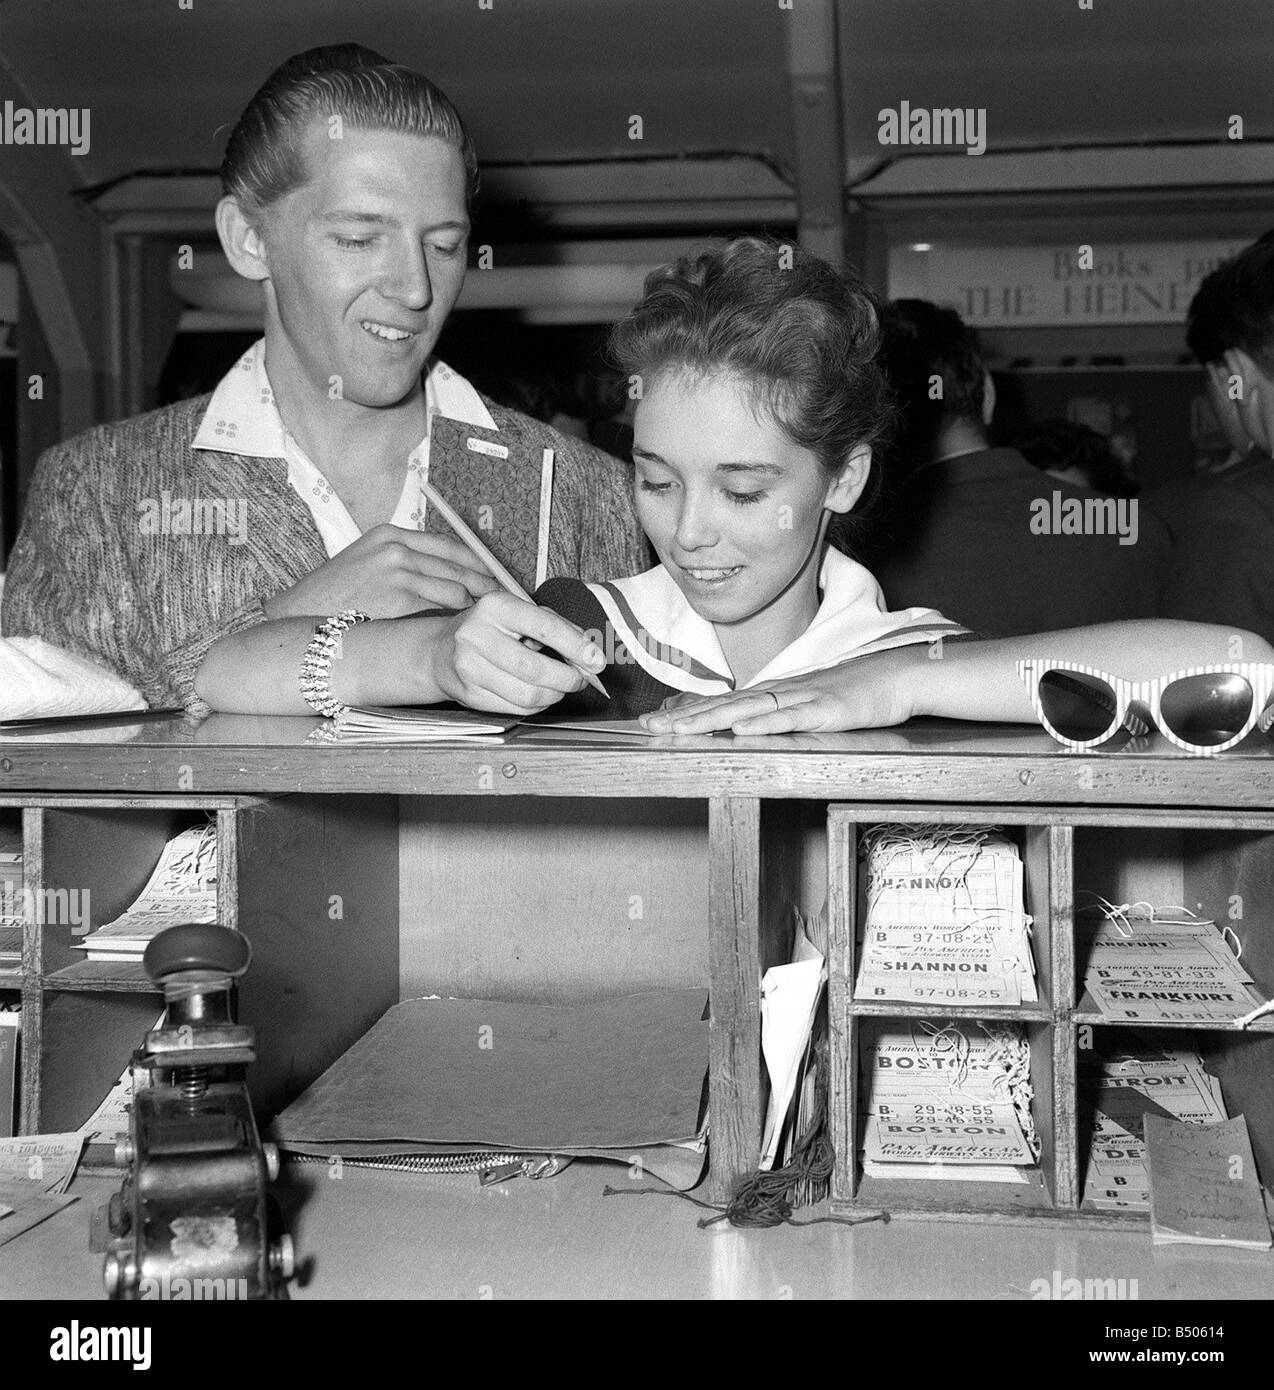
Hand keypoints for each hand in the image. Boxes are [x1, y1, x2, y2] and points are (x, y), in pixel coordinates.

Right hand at [265, 524, 501, 619]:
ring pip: (456, 587)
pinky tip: (466, 628)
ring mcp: (398, 570)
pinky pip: (443, 607)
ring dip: (476, 606)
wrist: (300, 619)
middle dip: (486, 584)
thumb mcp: (367, 566)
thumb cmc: (334, 600)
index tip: (493, 578)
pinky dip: (459, 618)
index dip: (476, 563)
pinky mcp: (399, 596)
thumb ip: (404, 565)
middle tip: (503, 601)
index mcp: (389, 534)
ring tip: (488, 619)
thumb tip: (447, 580)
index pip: (449, 545)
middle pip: (459, 564)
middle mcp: (396, 547)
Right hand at [427, 593, 607, 714]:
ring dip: (554, 695)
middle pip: (536, 669)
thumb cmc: (490, 629)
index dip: (576, 646)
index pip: (544, 627)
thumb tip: (588, 652)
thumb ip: (555, 626)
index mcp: (496, 607)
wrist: (440, 652)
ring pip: (528, 694)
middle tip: (580, 680)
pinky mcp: (469, 694)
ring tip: (560, 688)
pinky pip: (516, 708)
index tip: (596, 660)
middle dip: (568, 679)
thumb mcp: (518, 614)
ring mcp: (470, 667)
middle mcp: (477, 635)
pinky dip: (537, 706)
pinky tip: (539, 696)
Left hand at [639, 657, 916, 734]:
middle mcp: (781, 692)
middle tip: (646, 728)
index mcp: (775, 693)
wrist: (897, 675)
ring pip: (749, 711)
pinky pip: (792, 717)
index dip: (687, 713)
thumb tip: (745, 726)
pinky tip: (742, 730)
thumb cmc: (855, 691)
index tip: (653, 723)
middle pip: (725, 706)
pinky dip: (765, 724)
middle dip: (684, 718)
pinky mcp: (826, 709)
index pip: (722, 704)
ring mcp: (802, 698)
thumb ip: (778, 714)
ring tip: (679, 730)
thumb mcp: (809, 704)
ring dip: (712, 720)